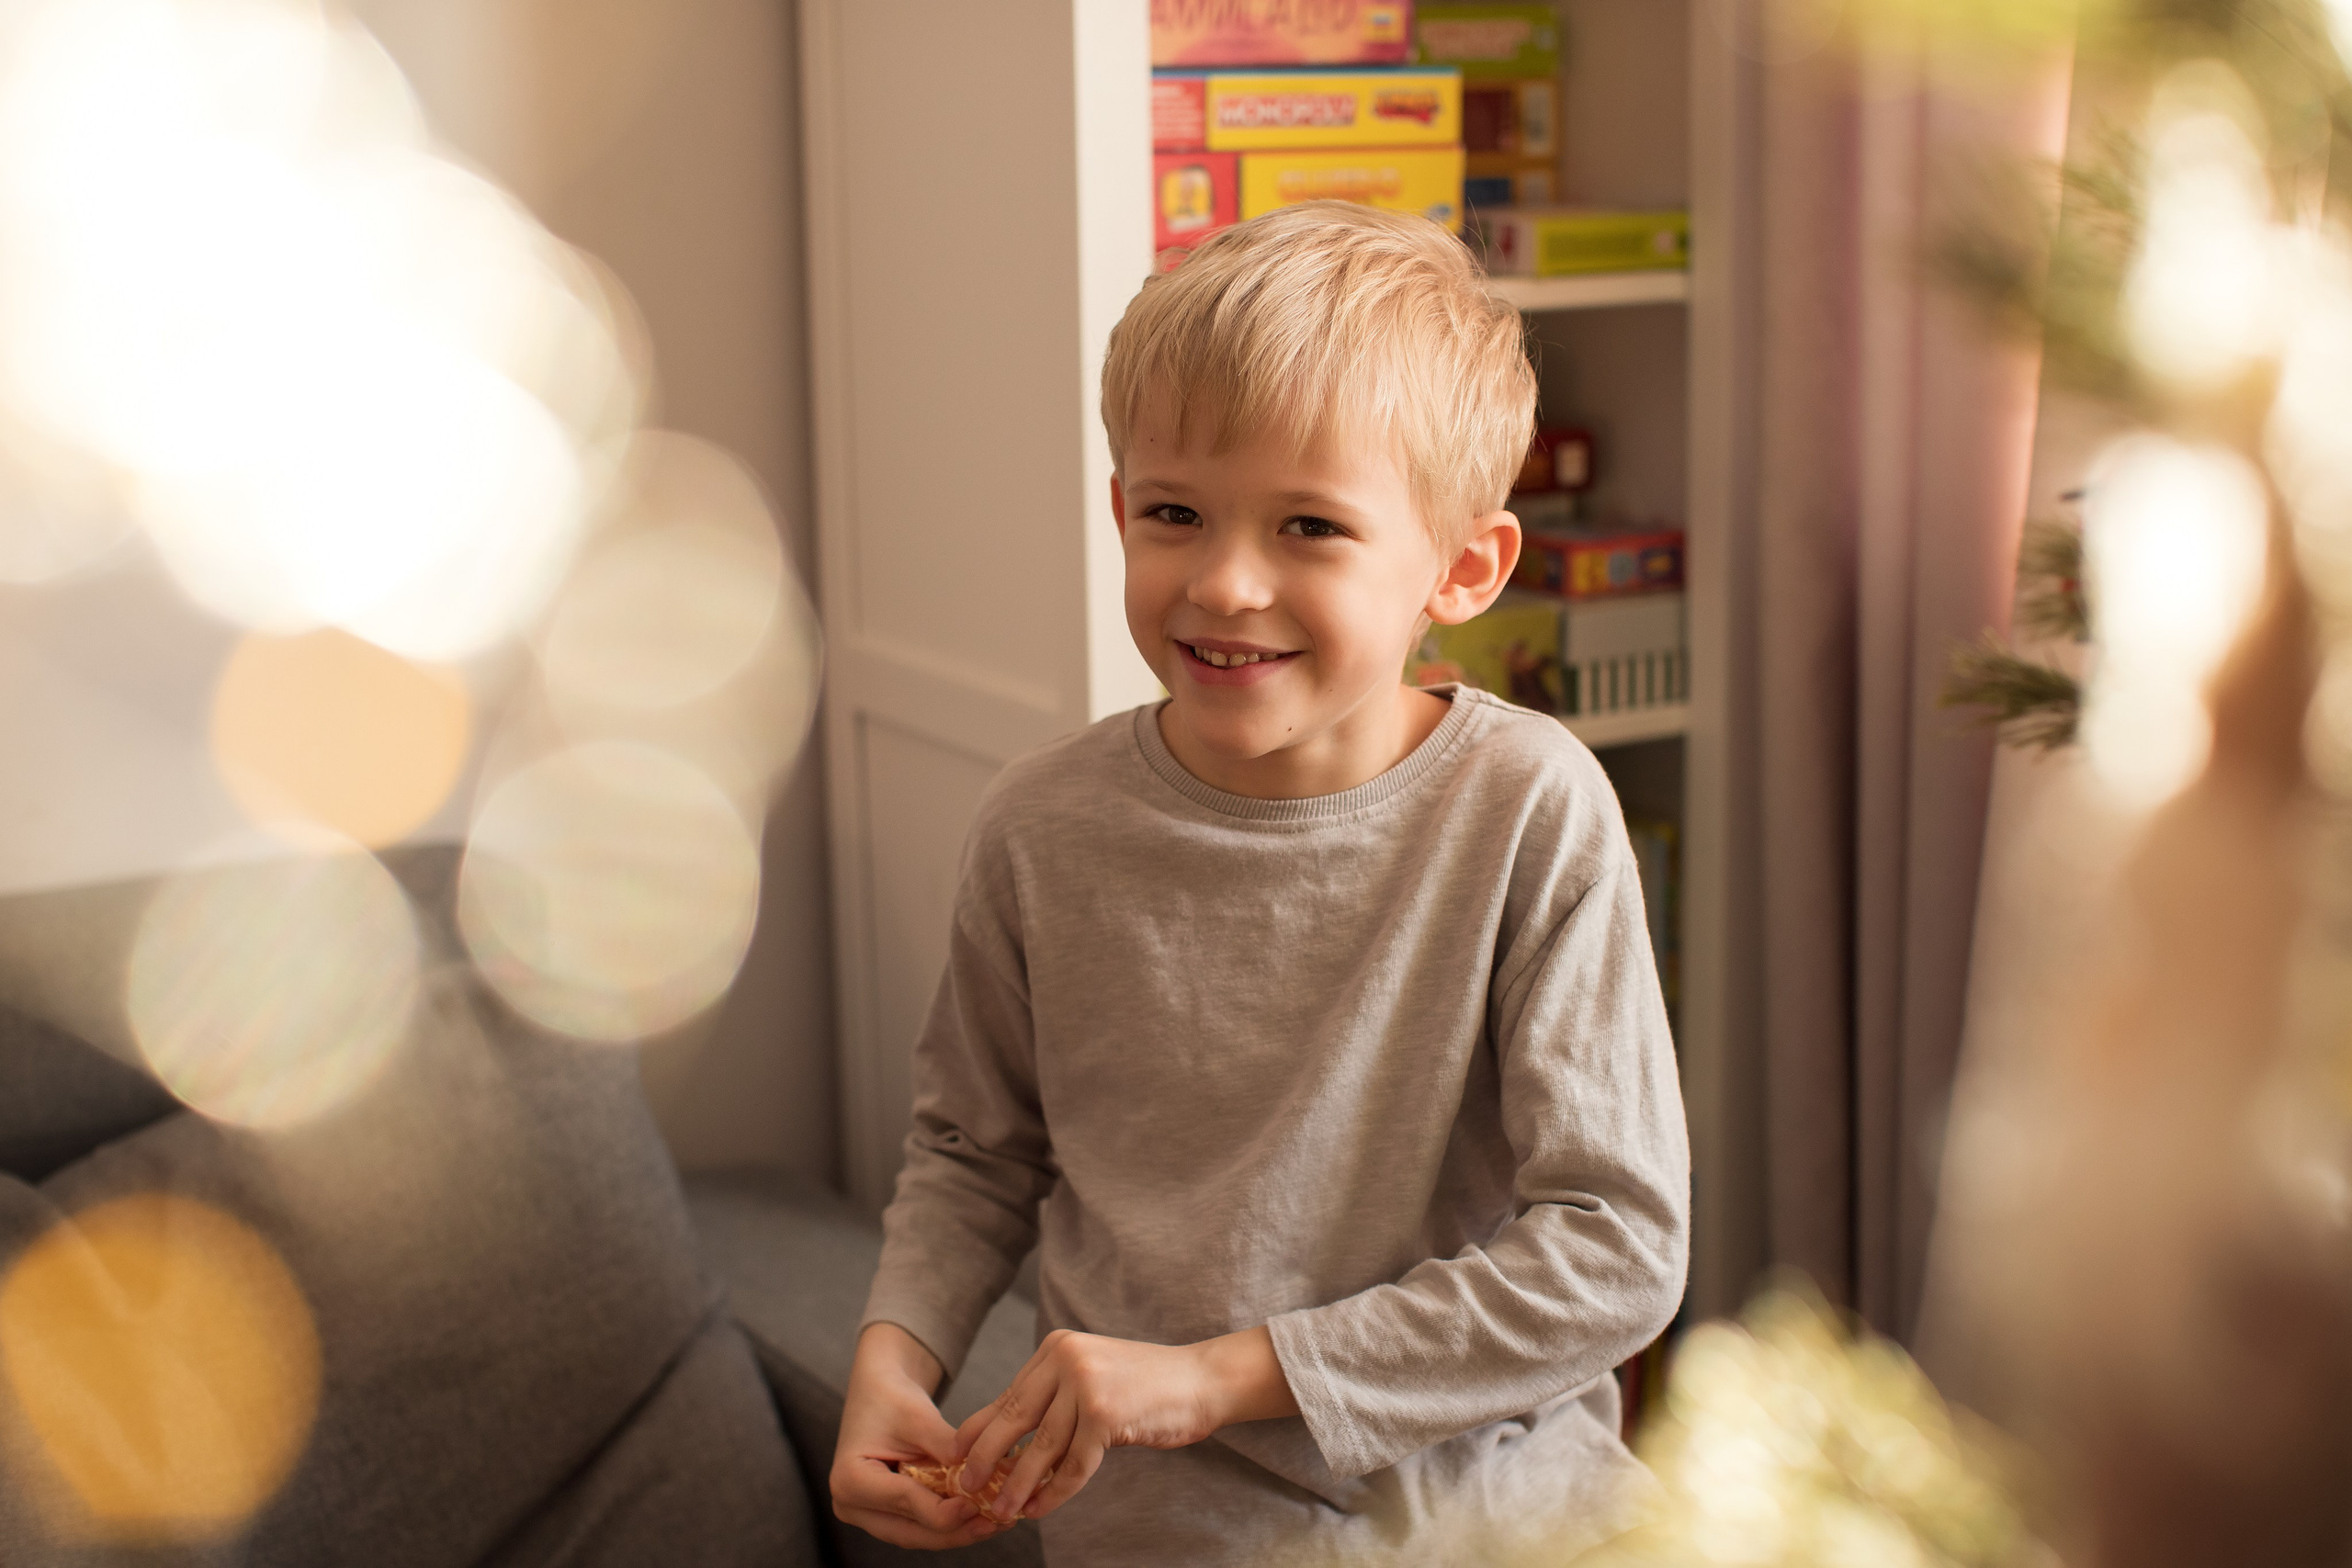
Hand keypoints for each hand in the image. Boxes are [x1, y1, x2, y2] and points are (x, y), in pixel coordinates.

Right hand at [831, 1322, 1012, 1549]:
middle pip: (910, 1531)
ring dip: (957, 1533)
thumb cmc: (892, 1397)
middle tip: (996, 1524)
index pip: (904, 1502)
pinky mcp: (885, 1515)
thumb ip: (944, 1445)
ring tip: (996, 1523)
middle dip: (956, 1532)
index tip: (978, 1506)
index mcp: (850, 1479)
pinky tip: (981, 1516)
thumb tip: (977, 1472)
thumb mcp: (917, 1414)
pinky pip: (919, 1527)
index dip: (944, 1510)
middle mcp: (850, 1505)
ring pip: (917, 1535)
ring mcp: (866, 1514)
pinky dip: (950, 1524)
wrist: (879, 1392)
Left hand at [951, 1325, 1297, 1523]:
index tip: (957, 1456)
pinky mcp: (1106, 1414)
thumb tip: (999, 1435)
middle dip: (986, 1458)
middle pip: (1014, 1418)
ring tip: (1001, 1511)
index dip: (980, 1429)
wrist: (1201, 1380)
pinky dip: (1054, 1492)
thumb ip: (1050, 1398)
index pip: (1009, 1394)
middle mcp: (1067, 1358)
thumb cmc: (1145, 1385)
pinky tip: (1040, 1509)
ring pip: (1041, 1448)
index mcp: (1057, 1347)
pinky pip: (1073, 1465)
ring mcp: (1087, 1385)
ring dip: (1018, 1485)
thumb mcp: (1090, 1378)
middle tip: (964, 1486)